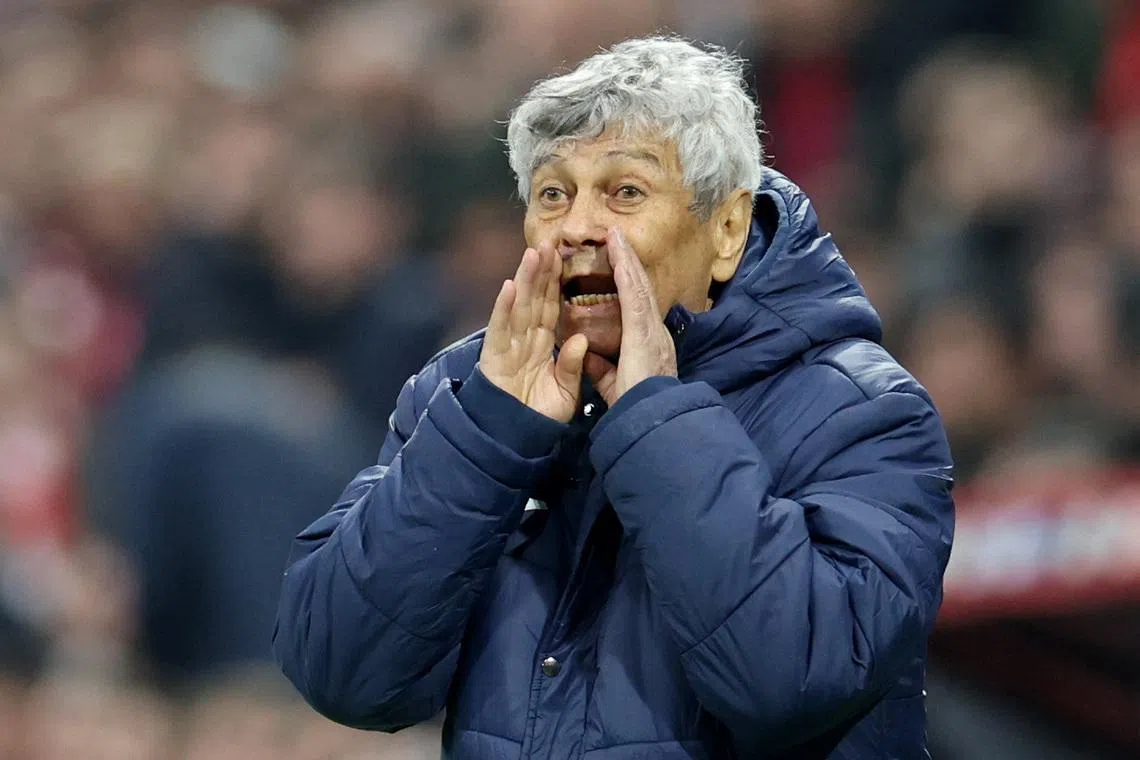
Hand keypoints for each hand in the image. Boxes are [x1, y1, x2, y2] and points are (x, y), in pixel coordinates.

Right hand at [479, 244, 588, 422]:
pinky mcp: (493, 356)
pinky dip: (504, 308)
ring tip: (533, 254)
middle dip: (541, 271)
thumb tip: (582, 341)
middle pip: (535, 299)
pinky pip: (500, 328)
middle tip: (551, 242)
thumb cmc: (539, 414)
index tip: (565, 257)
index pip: (552, 306)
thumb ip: (573, 365)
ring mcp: (508, 345)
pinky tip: (509, 286)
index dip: (557, 282)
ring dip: (525, 280)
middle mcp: (524, 339)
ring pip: (518, 306)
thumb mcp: (566, 390)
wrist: (516, 439)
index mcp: (543, 344)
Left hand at [584, 228, 677, 405]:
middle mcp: (654, 331)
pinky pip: (633, 295)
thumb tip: (589, 355)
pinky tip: (617, 254)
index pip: (635, 306)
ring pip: (638, 286)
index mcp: (648, 344)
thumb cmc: (636, 407)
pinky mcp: (643, 330)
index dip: (627, 283)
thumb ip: (603, 367)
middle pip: (639, 289)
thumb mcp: (614, 383)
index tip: (618, 264)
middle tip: (617, 238)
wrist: (651, 418)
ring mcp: (651, 328)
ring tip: (615, 236)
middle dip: (628, 263)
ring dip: (626, 259)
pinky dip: (625, 272)